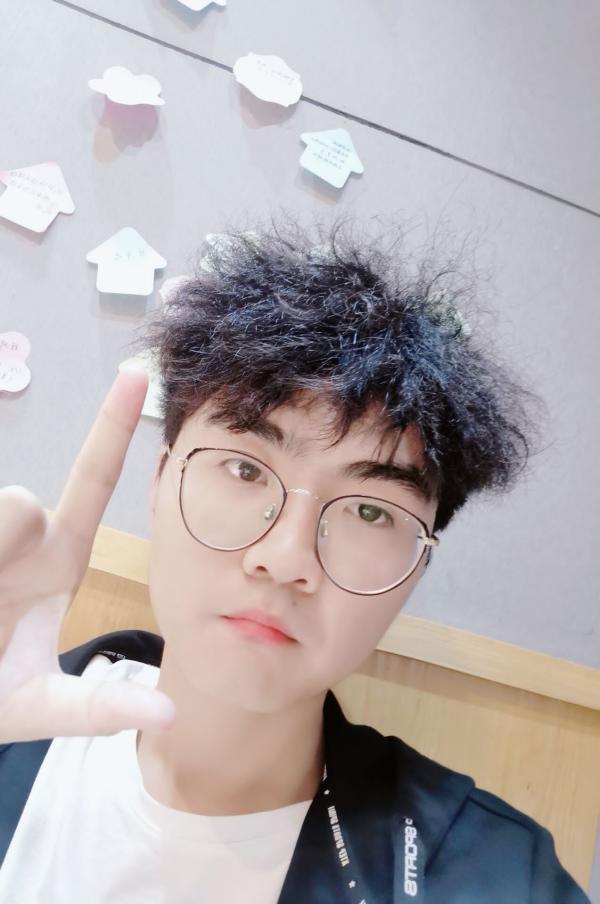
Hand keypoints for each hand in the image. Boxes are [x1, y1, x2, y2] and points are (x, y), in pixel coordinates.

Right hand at [0, 368, 175, 743]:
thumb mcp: (44, 707)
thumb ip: (99, 708)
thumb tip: (169, 712)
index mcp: (57, 558)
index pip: (89, 483)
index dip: (111, 429)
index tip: (136, 375)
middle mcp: (21, 537)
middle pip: (19, 507)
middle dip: (5, 541)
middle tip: (4, 597)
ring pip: (5, 509)